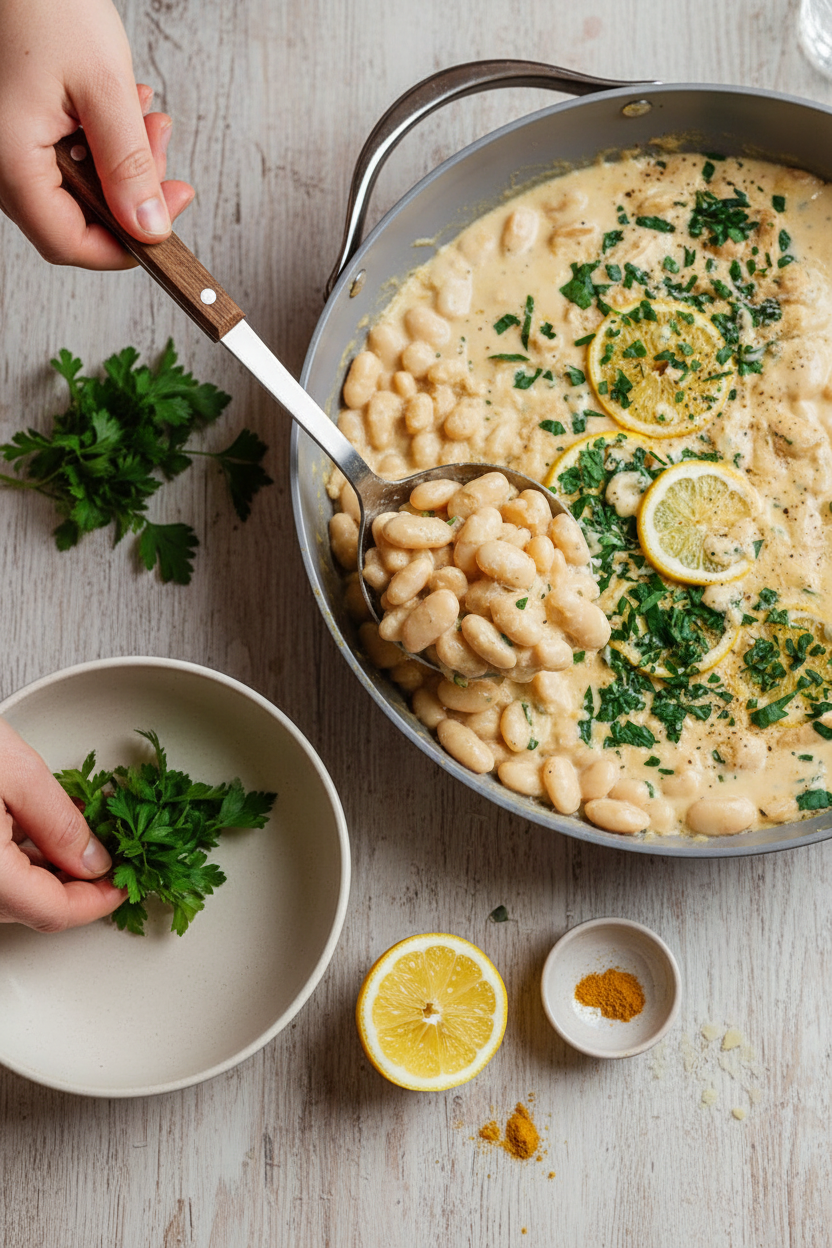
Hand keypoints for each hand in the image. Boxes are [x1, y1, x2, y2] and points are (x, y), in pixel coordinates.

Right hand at [0, 0, 193, 268]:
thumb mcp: (103, 87)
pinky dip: (105, 143)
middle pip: (77, 218)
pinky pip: (68, 158)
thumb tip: (149, 226)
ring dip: (125, 163)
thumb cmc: (43, 4)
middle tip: (163, 149)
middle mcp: (2, 163)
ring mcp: (10, 148)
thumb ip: (129, 165)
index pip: (67, 242)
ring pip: (79, 188)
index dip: (122, 247)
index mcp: (10, 161)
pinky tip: (126, 110)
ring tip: (148, 118)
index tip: (164, 227)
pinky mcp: (22, 131)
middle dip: (131, 193)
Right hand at [0, 718, 125, 930]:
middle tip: (110, 857)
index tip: (126, 881)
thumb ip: (60, 824)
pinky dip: (15, 864)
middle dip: (75, 888)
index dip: (99, 901)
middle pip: (30, 909)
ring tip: (75, 839)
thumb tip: (94, 861)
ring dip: (44, 876)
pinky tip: (32, 834)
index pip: (54, 913)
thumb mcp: (16, 772)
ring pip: (7, 897)